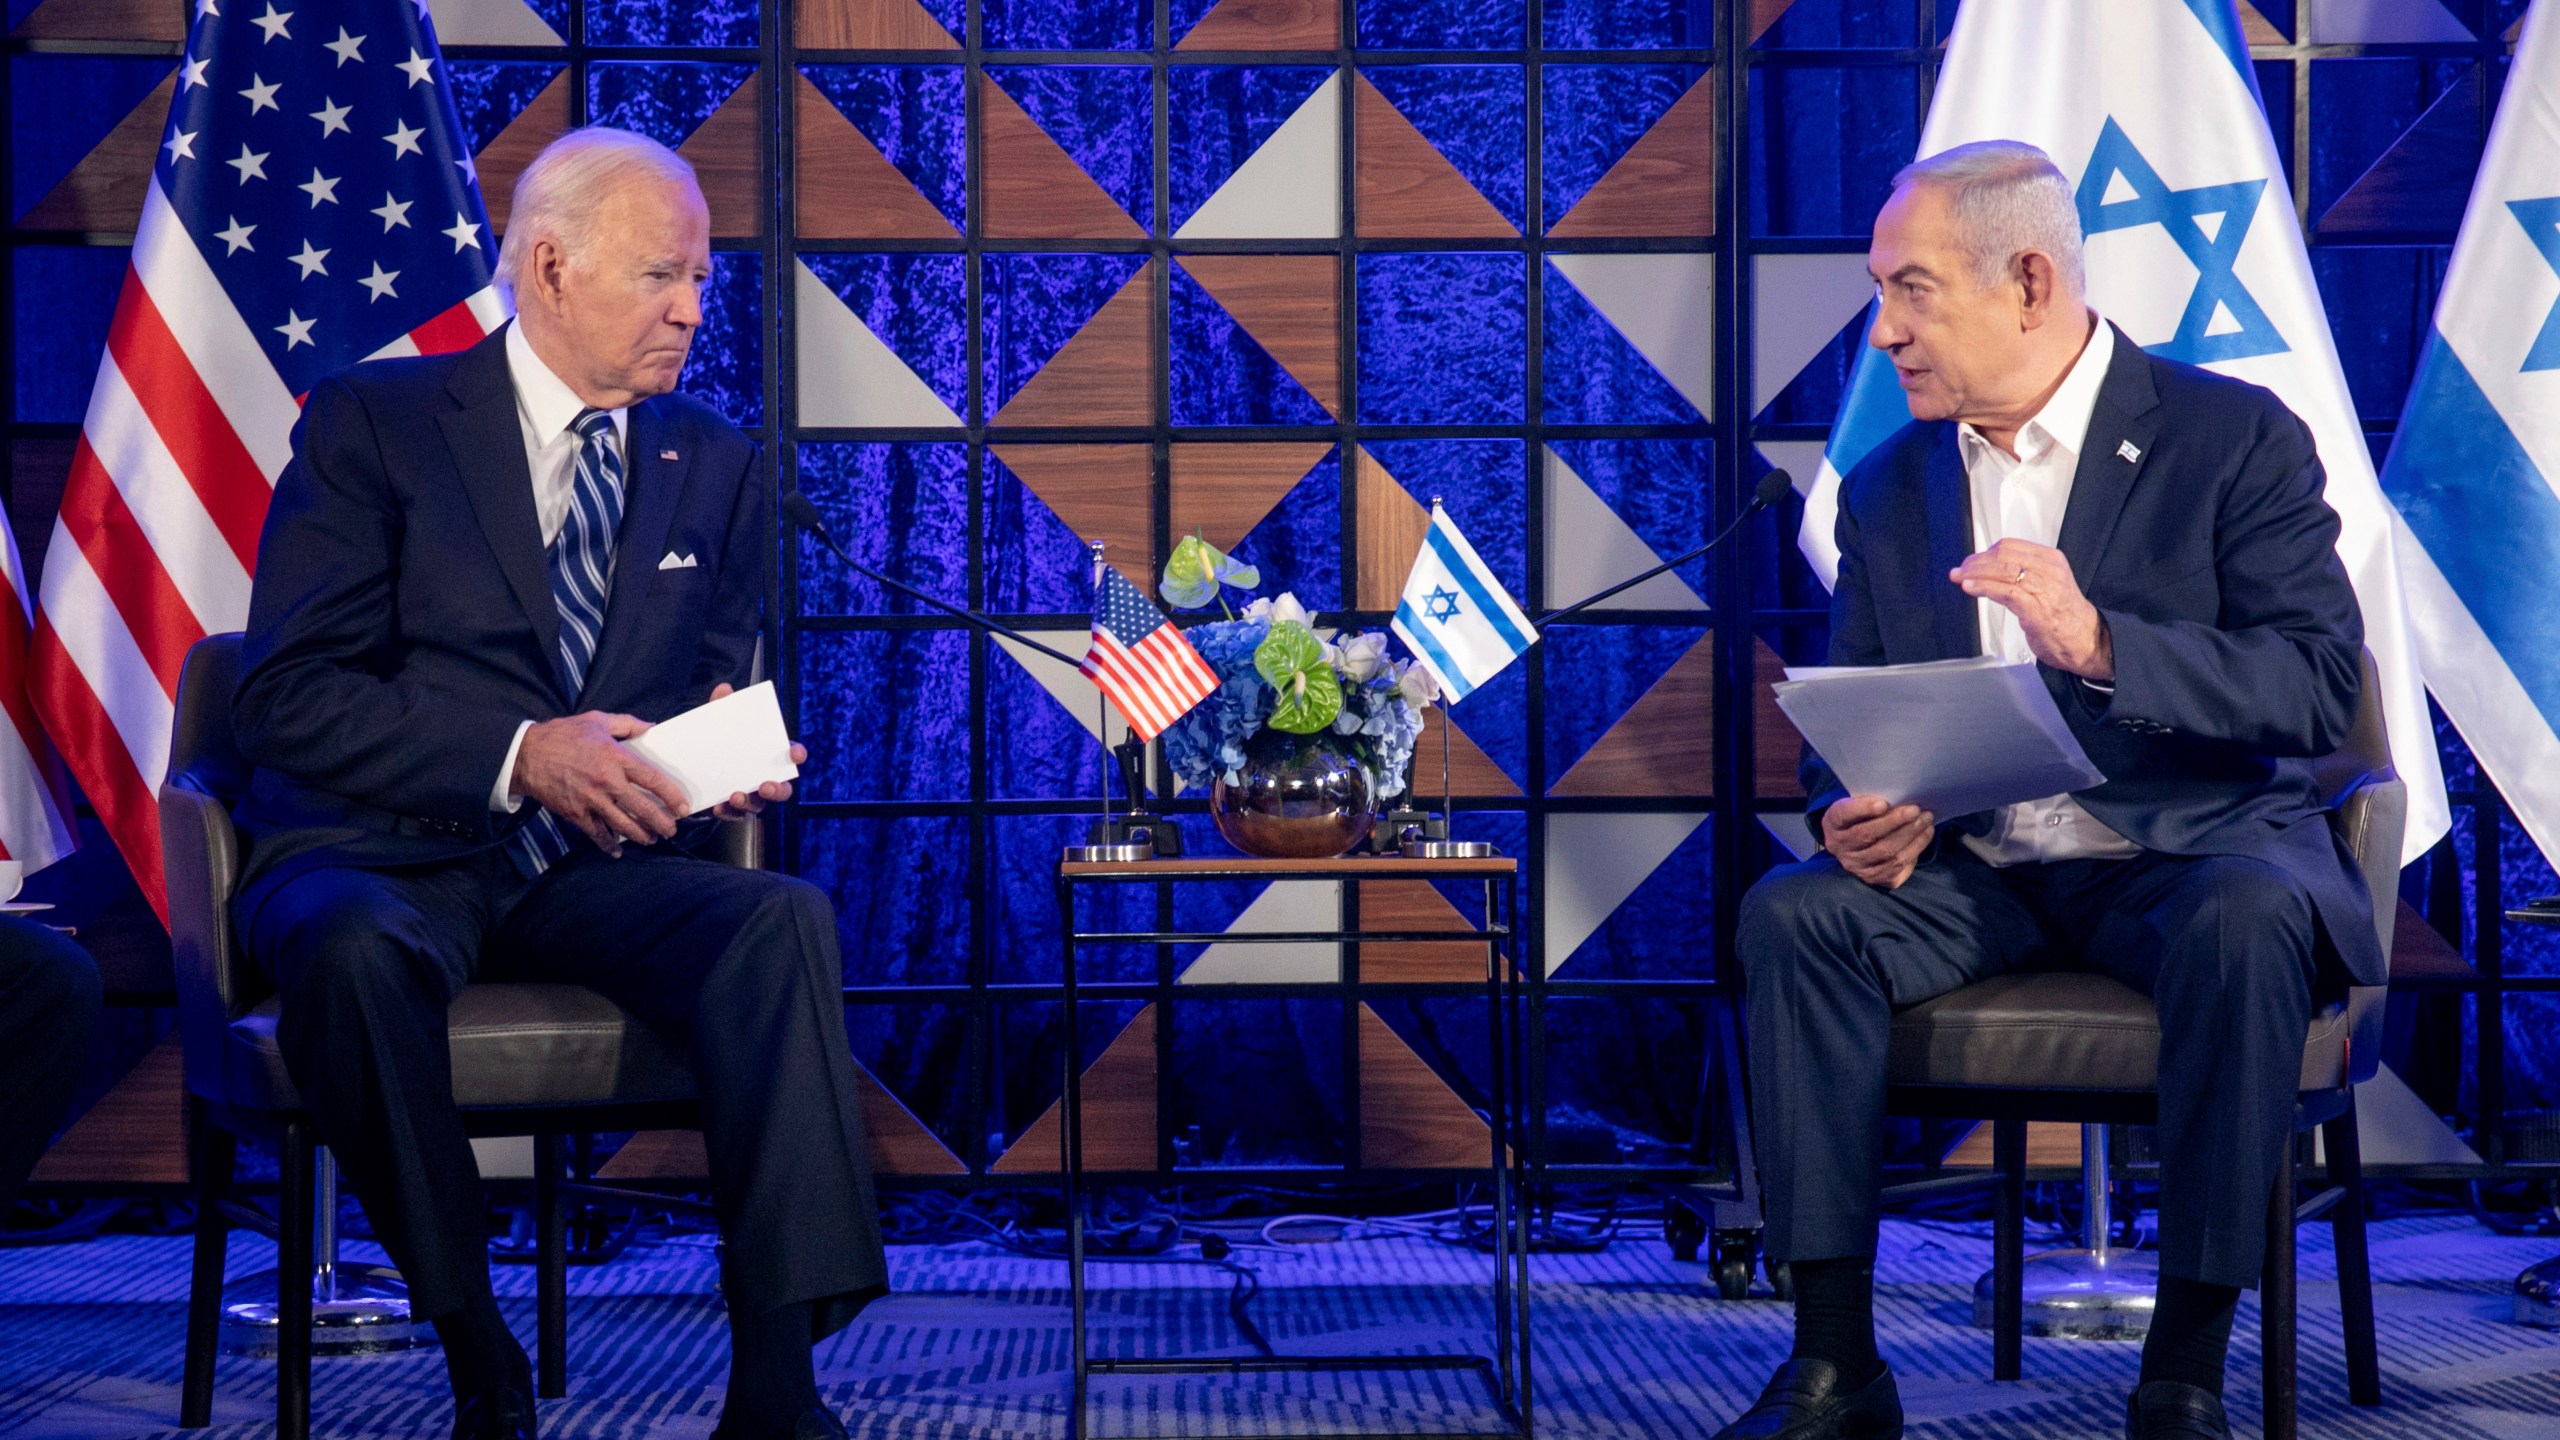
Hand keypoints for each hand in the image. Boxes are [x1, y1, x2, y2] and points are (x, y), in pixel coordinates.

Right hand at [511, 711, 688, 857]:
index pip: (653, 780)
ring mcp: (591, 800)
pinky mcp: (576, 813)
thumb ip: (628, 724)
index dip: (672, 796)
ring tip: (652, 838)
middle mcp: (607, 782)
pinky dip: (608, 844)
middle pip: (643, 808)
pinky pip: (596, 833)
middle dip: (661, 823)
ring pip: (623, 825)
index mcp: (616, 758)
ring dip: (641, 835)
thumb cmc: (564, 735)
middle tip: (671, 829)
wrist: (526, 754)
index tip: (683, 808)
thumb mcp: (598, 720)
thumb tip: (652, 728)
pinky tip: (617, 850)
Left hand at [704, 681, 806, 820]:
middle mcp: (765, 778)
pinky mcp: (733, 808)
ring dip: (749, 802)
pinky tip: (717, 807)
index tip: (795, 754)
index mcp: (769, 756)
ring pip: (758, 806)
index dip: (796, 754)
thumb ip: (722, 708)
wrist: (695, 764)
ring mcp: (751, 796)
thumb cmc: (718, 742)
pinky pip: (734, 816)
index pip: (791, 755)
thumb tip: (724, 690)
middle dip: (777, 790)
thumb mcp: (718, 724)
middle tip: (765, 786)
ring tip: (735, 796)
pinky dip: (727, 812)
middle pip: (783, 790)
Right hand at [1822, 794, 1935, 890]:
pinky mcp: (1874, 878)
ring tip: (1926, 820)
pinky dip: (1915, 849)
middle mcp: (1840, 847)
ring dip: (1910, 835)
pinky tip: (1925, 834)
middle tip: (1916, 810)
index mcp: (1833, 823)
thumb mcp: (1857, 804)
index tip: (1883, 803)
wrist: (1855, 846)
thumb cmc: (1861, 818)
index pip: (1843, 814)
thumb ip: (1870, 801)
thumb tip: (1899, 798)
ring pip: (1886, 852)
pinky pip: (1896, 866)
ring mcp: (1856, 865)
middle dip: (1895, 822)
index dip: (1862, 809)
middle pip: (1868, 835)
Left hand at [1950, 538, 2112, 680]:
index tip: (1971, 560)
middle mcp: (2048, 570)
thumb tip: (1992, 568)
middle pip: (2002, 556)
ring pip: (2001, 571)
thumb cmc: (2063, 614)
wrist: (2085, 639)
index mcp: (2051, 559)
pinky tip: (1971, 588)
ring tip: (1960, 577)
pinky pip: (2005, 592)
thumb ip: (2024, 572)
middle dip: (1976, 562)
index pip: (2010, 546)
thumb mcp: (2047, 583)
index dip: (1985, 552)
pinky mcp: (2036, 608)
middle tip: (1961, 570)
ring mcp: (2043, 589)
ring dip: (1974, 574)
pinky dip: (1983, 587)